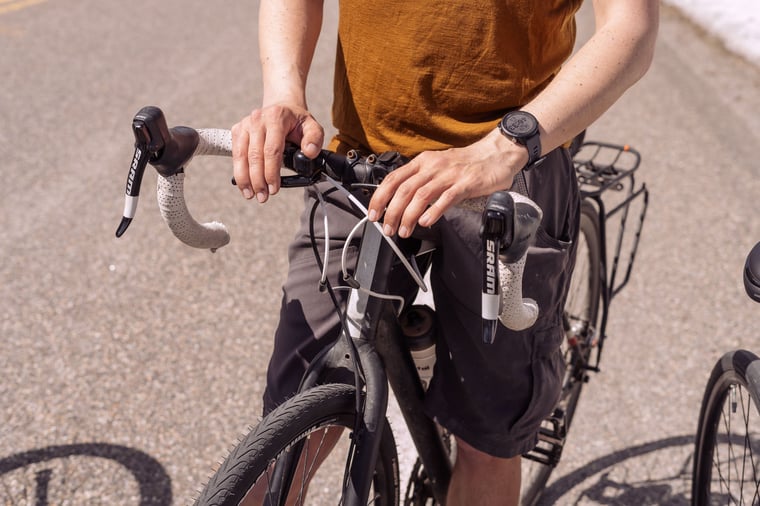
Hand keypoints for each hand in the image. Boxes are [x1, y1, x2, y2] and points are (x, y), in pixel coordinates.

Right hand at [231, 103, 323, 202]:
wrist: (282, 107)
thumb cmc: (297, 122)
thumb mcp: (312, 126)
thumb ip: (315, 139)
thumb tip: (310, 152)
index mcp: (276, 117)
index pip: (272, 150)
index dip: (272, 172)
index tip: (274, 189)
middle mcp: (258, 119)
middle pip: (254, 155)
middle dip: (258, 180)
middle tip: (263, 197)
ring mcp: (245, 124)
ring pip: (241, 156)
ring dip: (245, 179)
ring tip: (250, 195)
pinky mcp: (237, 129)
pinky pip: (235, 154)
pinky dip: (239, 171)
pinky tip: (244, 185)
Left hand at [367, 129, 528, 237]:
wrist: (495, 155)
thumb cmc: (466, 164)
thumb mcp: (437, 168)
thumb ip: (420, 182)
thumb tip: (400, 201)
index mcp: (422, 162)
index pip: (394, 178)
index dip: (380, 197)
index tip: (374, 213)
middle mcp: (432, 166)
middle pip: (404, 189)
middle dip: (391, 211)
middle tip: (387, 228)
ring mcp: (449, 174)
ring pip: (421, 195)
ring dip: (409, 215)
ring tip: (404, 230)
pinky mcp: (466, 183)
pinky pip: (446, 198)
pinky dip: (434, 211)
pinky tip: (426, 222)